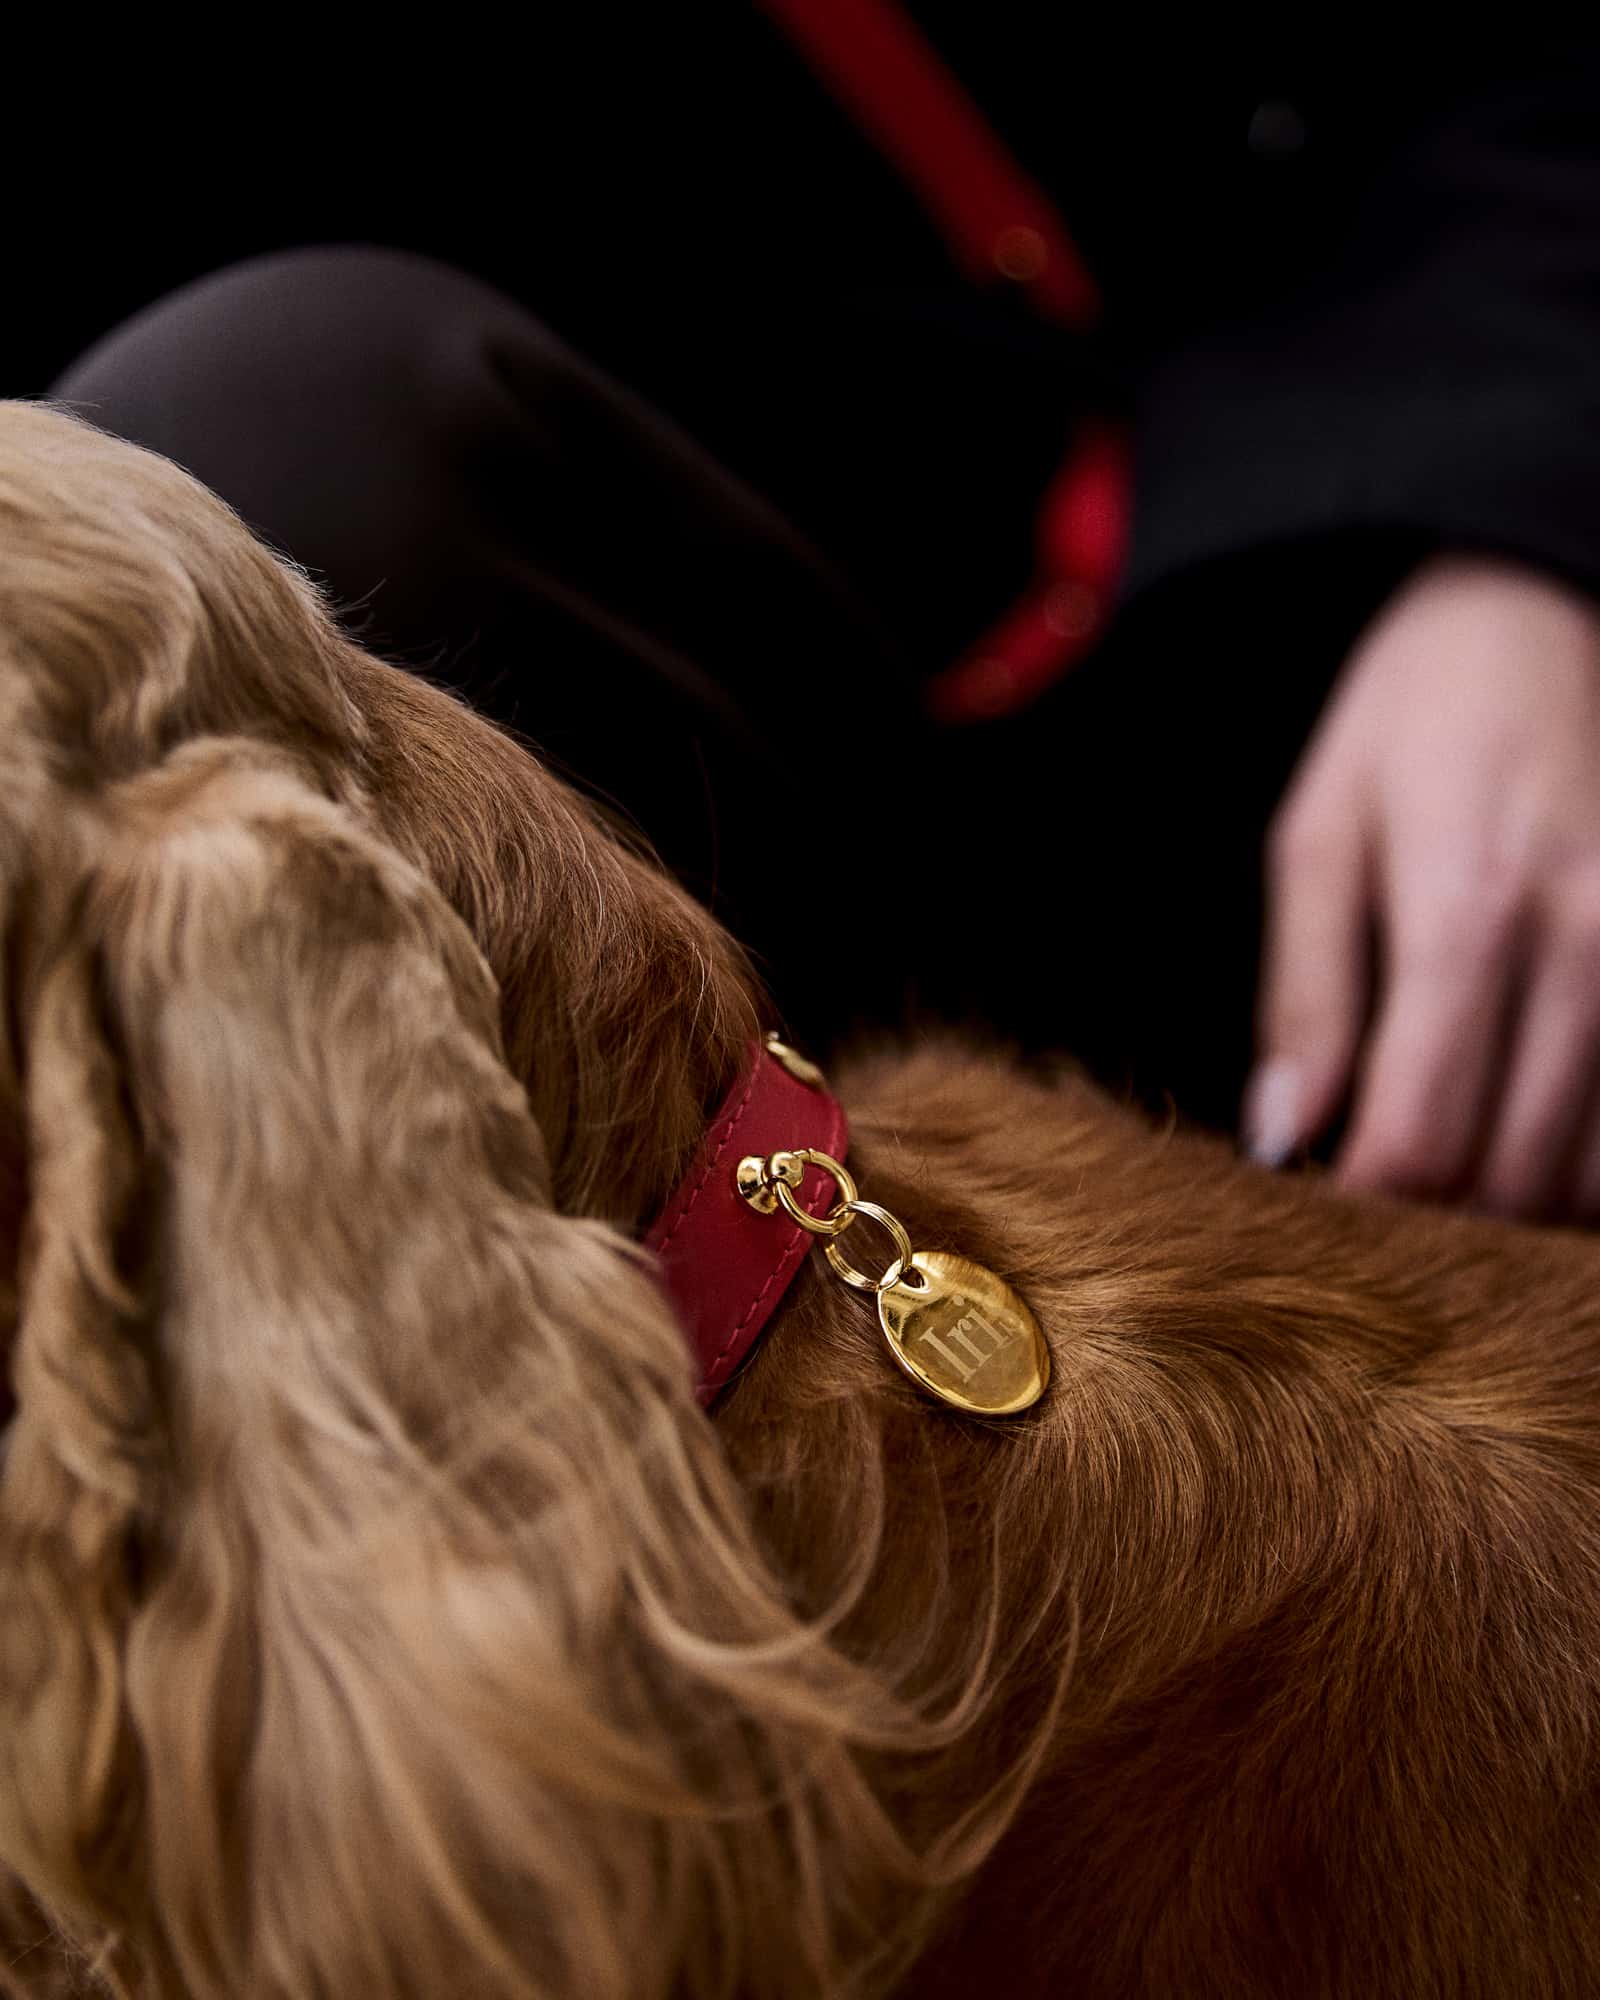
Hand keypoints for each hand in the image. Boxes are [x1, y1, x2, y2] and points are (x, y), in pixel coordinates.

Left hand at [1246, 554, 1599, 1220]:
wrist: (1536, 612)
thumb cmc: (1408, 724)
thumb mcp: (1318, 839)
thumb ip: (1304, 998)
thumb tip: (1281, 1140)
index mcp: (1468, 912)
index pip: (1424, 1134)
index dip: (1365, 1205)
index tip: (1321, 1212)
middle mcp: (1587, 946)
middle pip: (1513, 1174)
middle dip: (1432, 1219)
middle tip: (1372, 1206)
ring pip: (1593, 1175)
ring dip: (1511, 1205)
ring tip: (1441, 1170)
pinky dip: (1580, 1164)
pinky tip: (1522, 1136)